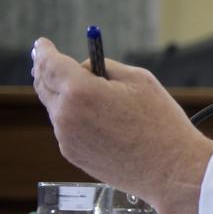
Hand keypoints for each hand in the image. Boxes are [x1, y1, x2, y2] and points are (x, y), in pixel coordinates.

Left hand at [31, 38, 212, 213]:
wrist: (170, 169)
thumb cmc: (161, 123)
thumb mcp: (140, 80)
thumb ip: (106, 68)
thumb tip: (86, 69)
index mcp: (81, 91)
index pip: (49, 63)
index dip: (44, 50)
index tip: (42, 44)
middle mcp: (65, 115)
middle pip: (43, 84)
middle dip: (46, 70)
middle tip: (51, 61)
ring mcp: (66, 137)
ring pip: (56, 107)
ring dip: (65, 96)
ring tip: (94, 98)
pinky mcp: (72, 154)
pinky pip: (67, 128)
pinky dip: (75, 119)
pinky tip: (102, 123)